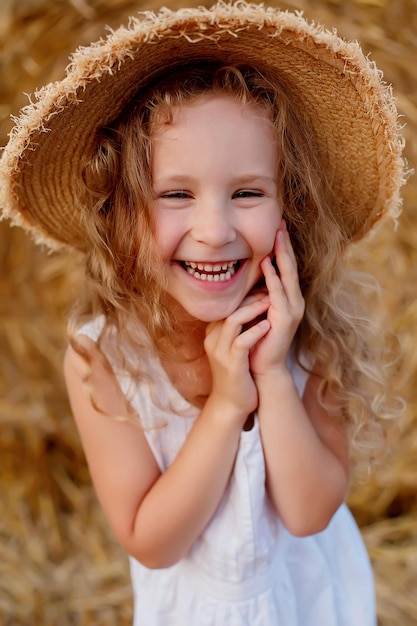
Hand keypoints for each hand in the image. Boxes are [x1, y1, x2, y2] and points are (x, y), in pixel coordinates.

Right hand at [204, 294, 270, 420]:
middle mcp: (213, 339)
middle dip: (250, 296)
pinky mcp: (232, 364)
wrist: (231, 404)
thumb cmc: (238, 373)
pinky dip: (255, 331)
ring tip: (270, 302)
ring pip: (232, 320)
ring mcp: (220, 352)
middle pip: (228, 308)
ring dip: (253, 309)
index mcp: (213, 333)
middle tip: (269, 288)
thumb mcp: (233, 347)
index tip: (262, 286)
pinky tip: (267, 326)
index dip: (244, 293)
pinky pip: (241, 342)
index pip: (226, 305)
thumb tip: (253, 306)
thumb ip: (238, 328)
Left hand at [250, 219, 304, 378]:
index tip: (278, 226)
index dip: (282, 247)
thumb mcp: (256, 311)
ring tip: (278, 236)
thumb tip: (247, 274)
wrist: (263, 367)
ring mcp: (292, 310)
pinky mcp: (285, 319)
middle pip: (290, 266)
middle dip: (285, 244)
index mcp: (288, 298)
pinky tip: (267, 264)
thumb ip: (256, 294)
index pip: (285, 267)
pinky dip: (273, 278)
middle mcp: (294, 301)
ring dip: (282, 255)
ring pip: (287, 276)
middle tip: (281, 223)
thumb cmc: (258, 340)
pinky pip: (278, 294)